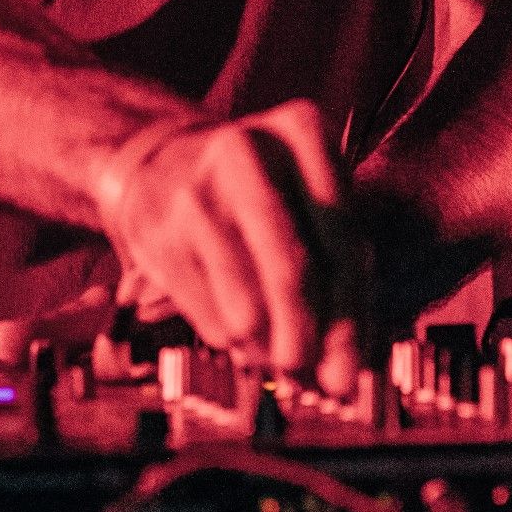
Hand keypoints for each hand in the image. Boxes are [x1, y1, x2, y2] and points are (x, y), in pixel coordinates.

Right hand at [93, 100, 365, 396]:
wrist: (162, 165)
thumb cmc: (262, 191)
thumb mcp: (309, 201)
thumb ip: (339, 272)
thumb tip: (348, 366)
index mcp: (302, 129)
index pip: (342, 233)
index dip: (351, 311)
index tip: (354, 370)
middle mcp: (247, 149)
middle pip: (291, 266)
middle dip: (308, 337)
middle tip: (318, 382)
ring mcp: (196, 191)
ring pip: (245, 303)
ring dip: (269, 349)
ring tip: (280, 358)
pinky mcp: (156, 233)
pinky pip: (207, 315)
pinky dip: (232, 340)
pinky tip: (242, 335)